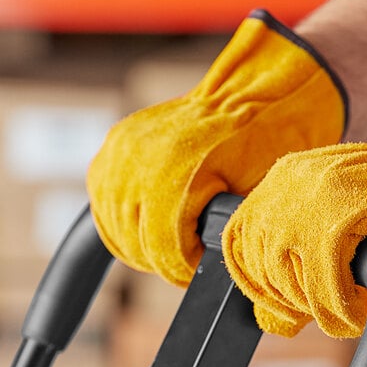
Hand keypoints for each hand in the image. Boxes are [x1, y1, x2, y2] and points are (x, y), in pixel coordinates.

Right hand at [87, 10, 345, 285]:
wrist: (250, 94)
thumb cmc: (262, 145)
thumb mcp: (253, 197)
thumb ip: (222, 237)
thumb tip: (208, 271)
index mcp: (178, 179)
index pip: (164, 251)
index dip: (182, 270)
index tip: (196, 271)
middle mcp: (141, 163)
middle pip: (135, 242)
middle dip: (162, 260)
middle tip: (184, 264)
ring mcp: (123, 149)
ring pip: (113, 224)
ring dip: (137, 244)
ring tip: (165, 249)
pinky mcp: (116, 141)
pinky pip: (103, 195)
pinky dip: (120, 217)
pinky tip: (141, 225)